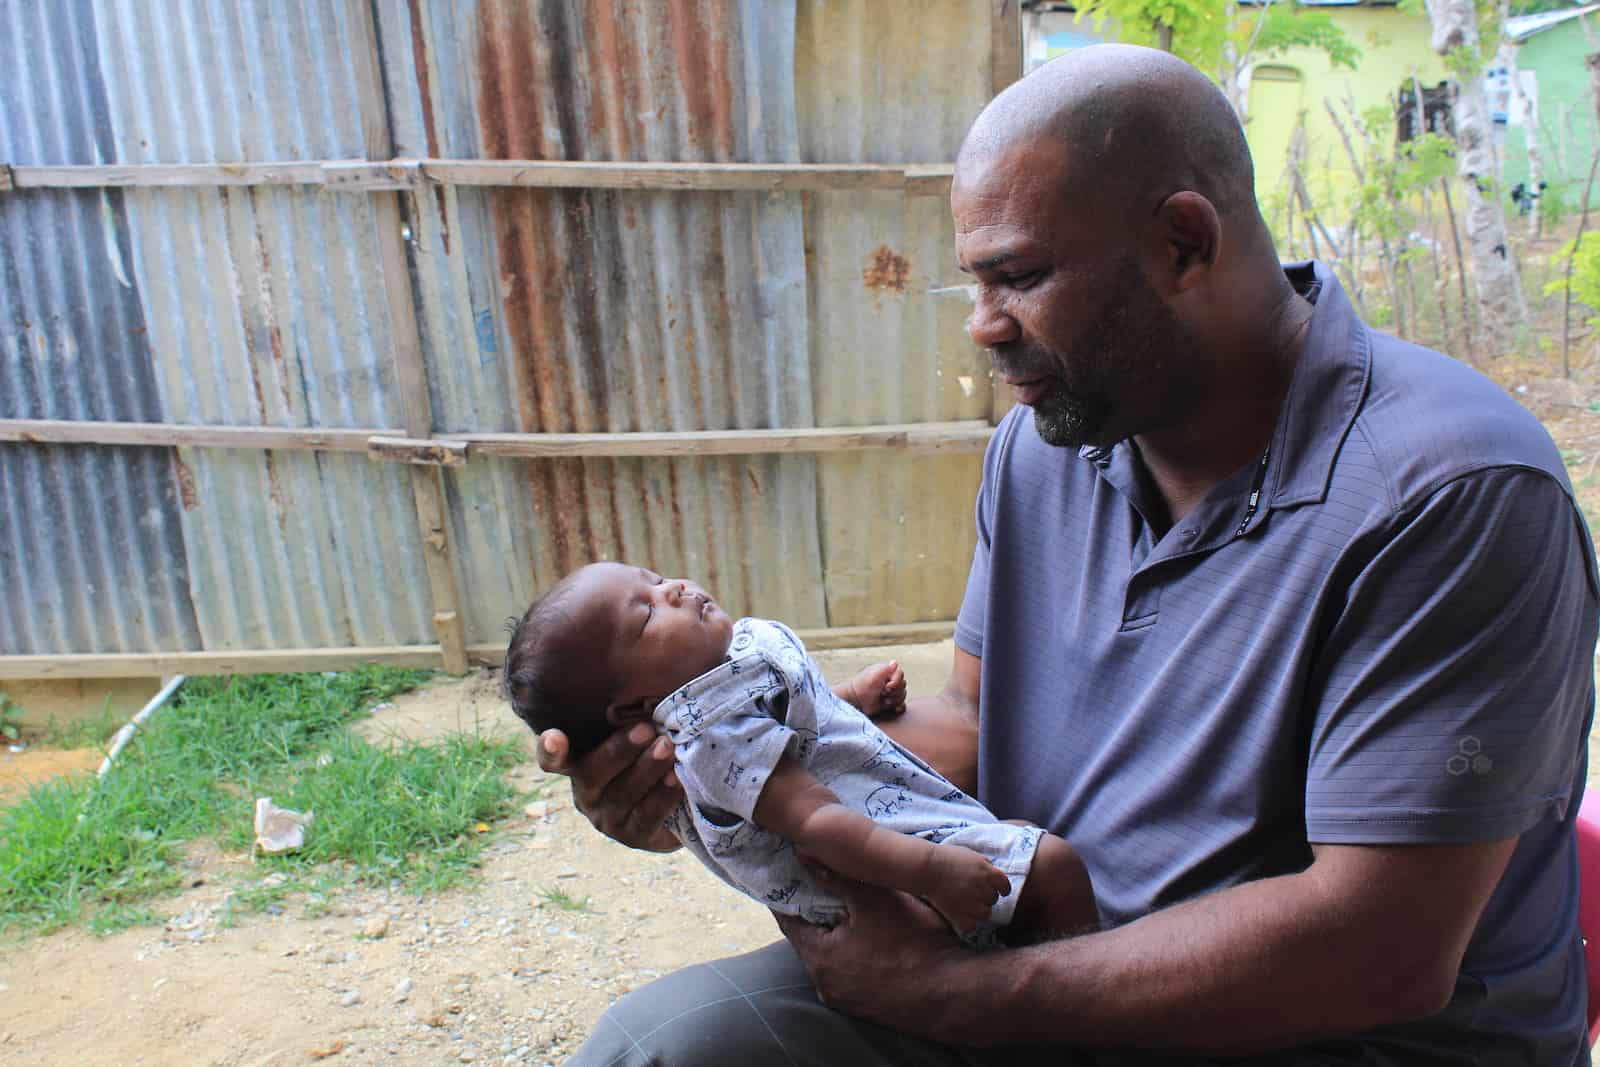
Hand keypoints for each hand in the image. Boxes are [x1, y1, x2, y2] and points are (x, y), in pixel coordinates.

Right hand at [535, 723, 682, 851]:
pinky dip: (663, 795)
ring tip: (668, 748)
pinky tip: (677, 778)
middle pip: (594, 772)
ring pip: (623, 793)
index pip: (553, 760)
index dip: (550, 750)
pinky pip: (646, 815)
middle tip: (647, 729)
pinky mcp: (633, 837)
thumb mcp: (636, 739)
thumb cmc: (649, 757)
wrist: (678, 806)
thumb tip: (647, 685)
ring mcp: (607, 819)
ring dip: (647, 768)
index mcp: (579, 765)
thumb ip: (631, 721)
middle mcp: (586, 793)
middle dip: (620, 750)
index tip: (554, 737)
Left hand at [775, 876, 969, 1037]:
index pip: (789, 920)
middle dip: (817, 912)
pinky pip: (855, 973)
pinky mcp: (873, 1008)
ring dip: (840, 935)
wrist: (955, 995)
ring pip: (835, 958)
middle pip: (812, 940)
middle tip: (822, 883)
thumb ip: (835, 876)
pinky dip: (858, 953)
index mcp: (819, 960)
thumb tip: (802, 854)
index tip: (790, 872)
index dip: (790, 892)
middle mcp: (827, 986)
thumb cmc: (911, 943)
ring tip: (851, 908)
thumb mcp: (873, 900)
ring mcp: (850, 1001)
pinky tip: (875, 938)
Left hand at [839, 660, 907, 718]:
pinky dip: (899, 706)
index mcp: (887, 672)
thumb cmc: (863, 686)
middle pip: (903, 686)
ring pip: (903, 695)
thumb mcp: (874, 676)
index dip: (895, 682)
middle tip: (882, 693)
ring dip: (894, 700)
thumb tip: (895, 662)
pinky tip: (893, 708)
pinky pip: (902, 705)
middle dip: (894, 692)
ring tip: (883, 700)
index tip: (886, 686)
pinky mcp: (890, 703)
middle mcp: (890, 680)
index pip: (901, 674)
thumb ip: (886, 669)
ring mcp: (891, 692)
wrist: (856, 701)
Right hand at [924, 844, 1010, 933]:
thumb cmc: (946, 857)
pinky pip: (972, 926)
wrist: (926, 867)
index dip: (1002, 889)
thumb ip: (985, 866)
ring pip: (985, 914)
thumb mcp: (971, 855)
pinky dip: (967, 922)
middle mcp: (983, 889)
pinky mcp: (960, 915)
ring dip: (978, 910)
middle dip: (985, 896)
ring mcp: (972, 903)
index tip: (999, 891)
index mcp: (988, 872)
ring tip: (966, 904)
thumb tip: (993, 876)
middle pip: (993, 899)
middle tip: (971, 892)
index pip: (1005, 885)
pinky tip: (960, 915)